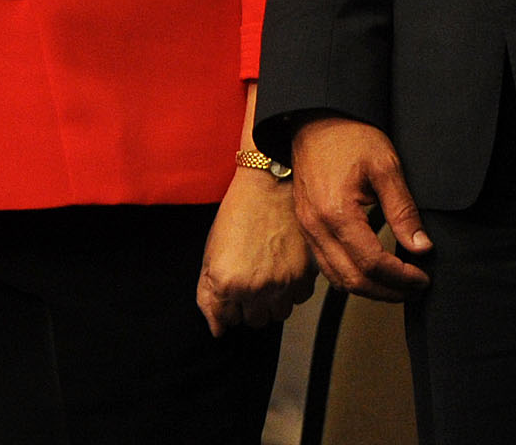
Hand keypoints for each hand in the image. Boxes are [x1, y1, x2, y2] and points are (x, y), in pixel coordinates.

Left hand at [197, 168, 316, 334]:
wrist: (272, 185)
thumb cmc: (239, 213)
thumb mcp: (211, 254)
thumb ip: (208, 296)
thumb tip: (218, 330)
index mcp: (227, 284)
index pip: (226, 321)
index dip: (228, 305)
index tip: (233, 291)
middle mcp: (255, 289)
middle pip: (254, 322)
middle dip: (251, 306)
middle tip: (252, 280)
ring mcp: (283, 284)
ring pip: (279, 315)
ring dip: (273, 301)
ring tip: (270, 275)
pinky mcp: (306, 275)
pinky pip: (300, 299)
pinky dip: (294, 289)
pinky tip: (287, 268)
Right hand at [287, 117, 432, 301]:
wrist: (315, 121)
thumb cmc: (349, 137)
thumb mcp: (386, 166)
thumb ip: (403, 210)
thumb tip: (420, 246)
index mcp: (336, 213)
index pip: (372, 263)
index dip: (401, 277)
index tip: (423, 277)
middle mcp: (316, 228)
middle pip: (352, 280)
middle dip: (387, 291)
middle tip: (415, 288)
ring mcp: (307, 230)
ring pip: (337, 279)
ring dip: (369, 289)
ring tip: (398, 285)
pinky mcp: (306, 229)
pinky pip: (326, 266)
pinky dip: (350, 277)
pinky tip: (371, 272)